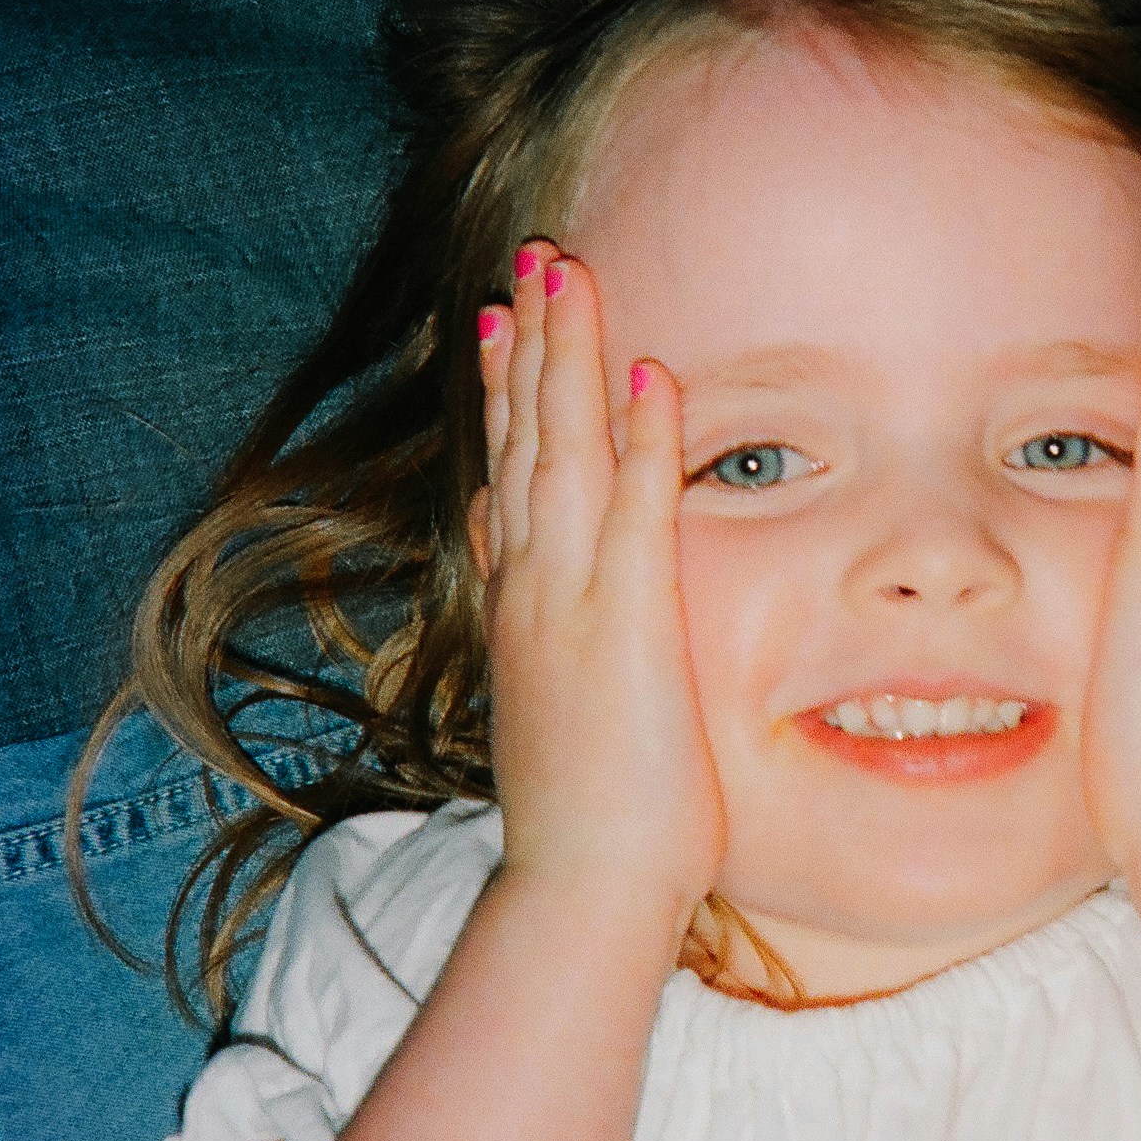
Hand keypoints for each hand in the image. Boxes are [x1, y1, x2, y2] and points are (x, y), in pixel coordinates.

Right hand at [471, 246, 723, 919]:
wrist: (580, 885)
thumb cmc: (586, 812)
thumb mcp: (543, 692)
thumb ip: (522, 607)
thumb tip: (491, 533)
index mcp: (521, 601)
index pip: (505, 468)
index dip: (503, 388)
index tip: (499, 316)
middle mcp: (534, 586)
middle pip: (525, 435)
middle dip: (530, 340)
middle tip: (534, 256)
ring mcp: (573, 602)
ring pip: (564, 450)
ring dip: (569, 358)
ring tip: (567, 274)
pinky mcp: (629, 628)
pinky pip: (638, 512)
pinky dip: (641, 440)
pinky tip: (648, 374)